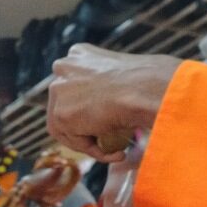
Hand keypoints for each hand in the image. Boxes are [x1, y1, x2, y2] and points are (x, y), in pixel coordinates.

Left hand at [48, 44, 179, 160]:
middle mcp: (64, 68)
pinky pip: (76, 141)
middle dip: (86, 128)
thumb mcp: (123, 76)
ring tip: (118, 149)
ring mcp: (59, 90)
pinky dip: (96, 151)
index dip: (89, 110)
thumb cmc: (147, 82)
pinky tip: (118, 152)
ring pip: (68, 127)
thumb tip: (109, 105)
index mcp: (79, 54)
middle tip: (110, 140)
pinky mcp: (60, 114)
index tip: (107, 123)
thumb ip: (108, 86)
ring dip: (92, 142)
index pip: (73, 88)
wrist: (145, 89)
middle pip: (67, 107)